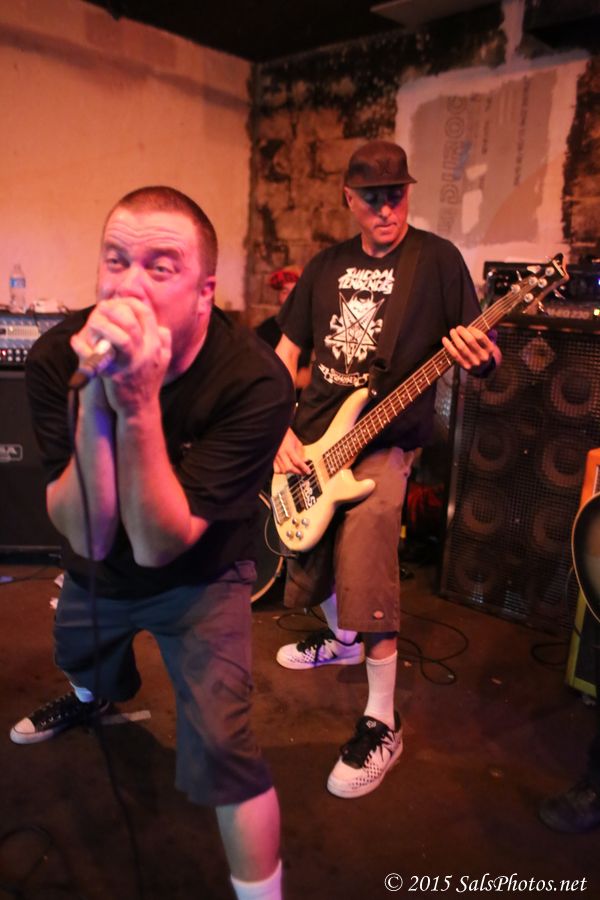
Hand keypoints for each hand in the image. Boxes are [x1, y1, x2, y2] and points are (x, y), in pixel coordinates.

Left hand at [71, 298, 171, 413]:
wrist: (139, 407)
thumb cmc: (147, 381)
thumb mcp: (163, 360)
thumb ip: (164, 342)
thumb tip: (161, 326)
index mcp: (156, 345)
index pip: (146, 314)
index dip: (130, 303)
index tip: (118, 301)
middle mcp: (146, 353)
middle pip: (132, 322)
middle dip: (113, 311)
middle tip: (101, 308)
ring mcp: (131, 365)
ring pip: (121, 338)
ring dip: (103, 327)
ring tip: (92, 323)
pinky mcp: (115, 376)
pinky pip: (98, 359)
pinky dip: (83, 349)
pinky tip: (75, 341)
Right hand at [273, 428, 309, 474]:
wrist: (277, 429)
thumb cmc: (286, 434)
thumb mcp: (296, 442)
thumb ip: (300, 453)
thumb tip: (304, 461)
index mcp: (288, 448)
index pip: (297, 462)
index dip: (304, 468)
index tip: (308, 471)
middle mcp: (280, 453)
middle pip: (289, 468)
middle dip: (297, 471)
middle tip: (303, 472)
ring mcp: (275, 456)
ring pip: (282, 470)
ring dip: (290, 472)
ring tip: (294, 469)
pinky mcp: (271, 458)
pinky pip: (275, 469)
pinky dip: (281, 471)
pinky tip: (285, 469)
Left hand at [442, 325, 500, 371]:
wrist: (482, 369)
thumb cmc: (482, 352)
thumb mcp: (488, 344)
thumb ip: (485, 336)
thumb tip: (478, 328)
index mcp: (490, 349)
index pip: (480, 336)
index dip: (473, 330)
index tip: (468, 327)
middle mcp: (482, 356)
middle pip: (470, 341)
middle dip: (462, 332)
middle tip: (458, 328)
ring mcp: (474, 362)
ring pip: (461, 347)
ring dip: (455, 337)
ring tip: (452, 331)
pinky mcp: (465, 366)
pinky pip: (454, 354)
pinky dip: (448, 346)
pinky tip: (444, 339)